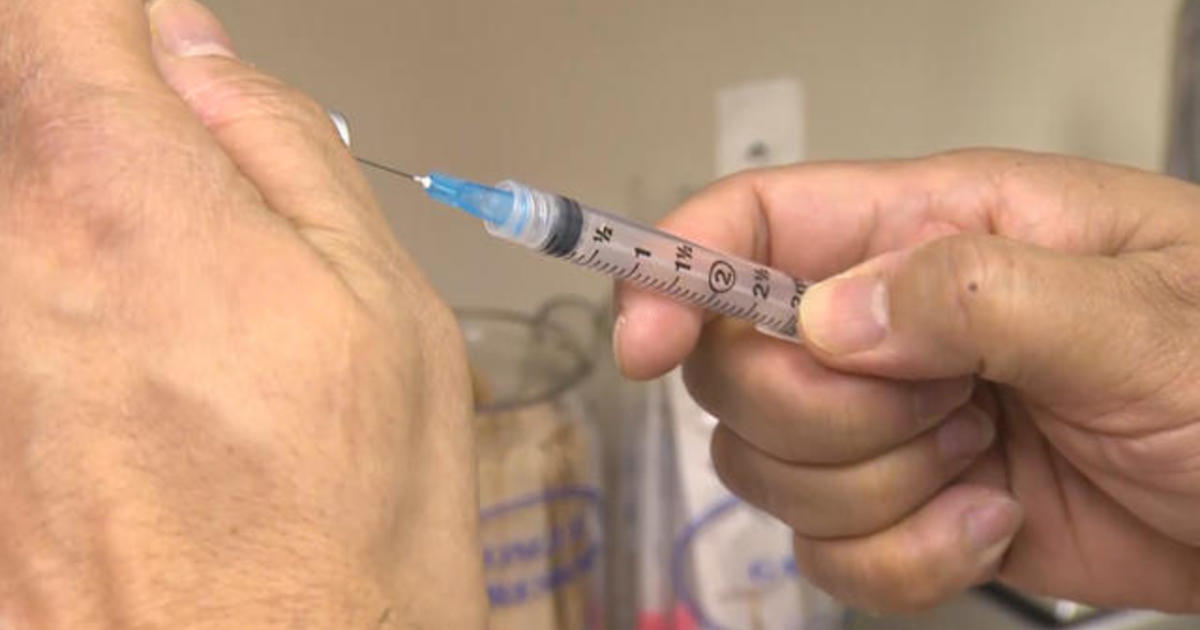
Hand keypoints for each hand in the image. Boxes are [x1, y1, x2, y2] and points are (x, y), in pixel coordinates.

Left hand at [0, 0, 482, 626]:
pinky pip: (11, 301)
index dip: (121, 20)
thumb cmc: (339, 544)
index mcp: (115, 201)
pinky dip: (59, 307)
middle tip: (201, 201)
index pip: (60, 8)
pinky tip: (137, 394)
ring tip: (180, 324)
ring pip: (16, 208)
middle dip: (109, 122)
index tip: (165, 59)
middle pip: (17, 97)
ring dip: (87, 226)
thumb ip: (283, 149)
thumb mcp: (385, 313)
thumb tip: (200, 59)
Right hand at [615, 150, 1199, 611]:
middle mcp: (890, 319)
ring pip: (770, 470)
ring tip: (989, 461)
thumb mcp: (1143, 316)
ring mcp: (889, 420)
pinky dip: (903, 560)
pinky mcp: (902, 508)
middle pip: (738, 368)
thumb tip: (829, 315)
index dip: (673, 270)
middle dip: (825, 419)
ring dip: (877, 494)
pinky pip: (827, 555)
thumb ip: (977, 294)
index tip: (643, 345)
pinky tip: (990, 520)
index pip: (755, 222)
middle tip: (946, 411)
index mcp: (934, 227)